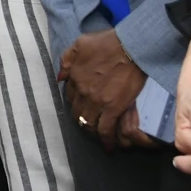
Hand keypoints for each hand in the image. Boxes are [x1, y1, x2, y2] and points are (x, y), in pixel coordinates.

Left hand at [58, 30, 149, 150]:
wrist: (130, 47)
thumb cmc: (108, 42)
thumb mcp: (80, 44)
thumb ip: (67, 60)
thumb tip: (60, 77)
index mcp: (74, 77)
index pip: (70, 96)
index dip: (76, 101)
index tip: (82, 104)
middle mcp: (82, 92)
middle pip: (77, 112)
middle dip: (82, 118)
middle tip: (90, 121)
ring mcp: (97, 102)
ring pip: (89, 124)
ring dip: (92, 132)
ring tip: (97, 136)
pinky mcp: (113, 109)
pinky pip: (106, 130)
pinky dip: (106, 140)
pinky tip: (109, 147)